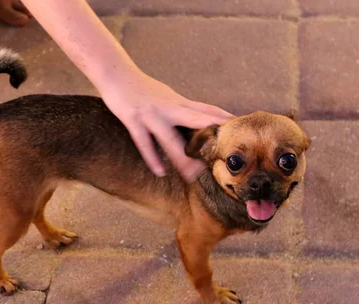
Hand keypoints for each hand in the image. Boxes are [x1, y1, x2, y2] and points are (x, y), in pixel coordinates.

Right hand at [99, 68, 232, 180]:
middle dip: (211, 138)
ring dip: (182, 158)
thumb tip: (199, 118)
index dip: (224, 119)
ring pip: (170, 139)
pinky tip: (160, 172)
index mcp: (178, 102)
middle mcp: (168, 107)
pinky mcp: (134, 120)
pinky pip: (145, 143)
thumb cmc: (142, 87)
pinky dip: (153, 158)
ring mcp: (151, 114)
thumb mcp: (167, 96)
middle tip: (226, 155)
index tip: (242, 129)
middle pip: (196, 122)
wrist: (116, 73)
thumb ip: (182, 108)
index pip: (206, 110)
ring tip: (194, 175)